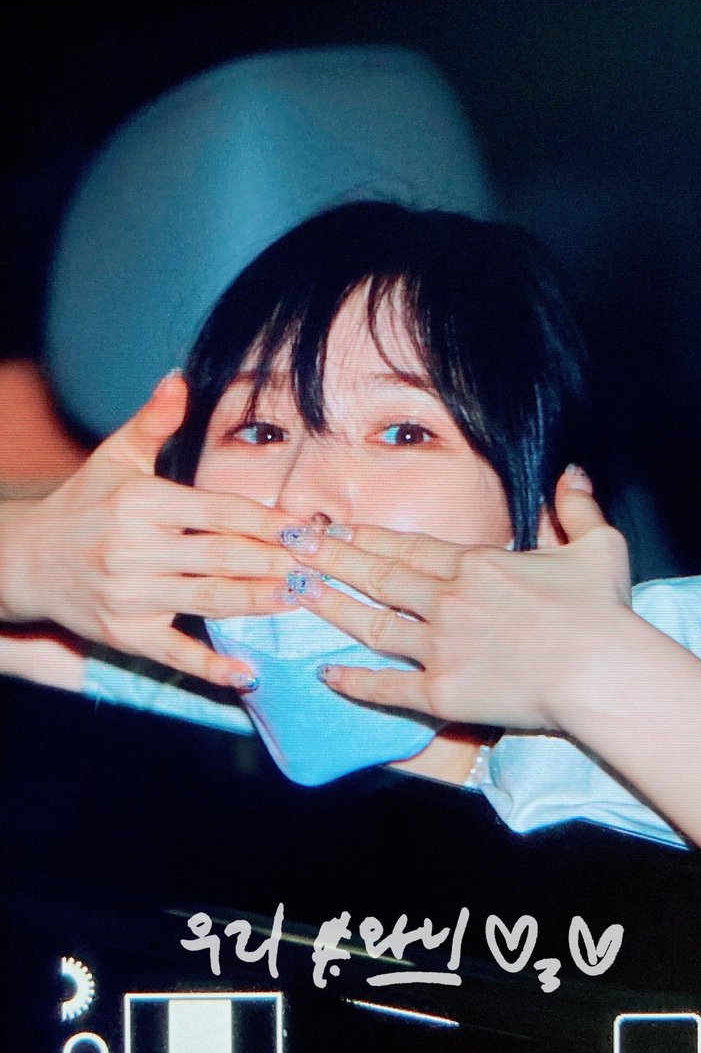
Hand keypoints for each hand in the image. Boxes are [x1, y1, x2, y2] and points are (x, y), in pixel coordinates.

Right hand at [0, 374, 298, 686]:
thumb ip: (152, 422)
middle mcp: (133, 549)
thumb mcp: (113, 457)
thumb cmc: (84, 504)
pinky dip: (211, 667)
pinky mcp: (124, 633)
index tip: (302, 528)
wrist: (27, 560)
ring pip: (206, 600)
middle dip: (273, 562)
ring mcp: (129, 595)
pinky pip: (175, 653)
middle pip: (219, 557)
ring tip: (300, 600)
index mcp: (140, 502)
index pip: (215, 512)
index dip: (263, 520)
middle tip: (319, 566)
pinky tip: (249, 673)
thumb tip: (178, 379)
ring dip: (257, 602)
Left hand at [281, 469, 631, 730]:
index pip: (410, 546)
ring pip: (373, 624)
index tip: (337, 528)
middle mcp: (448, 600)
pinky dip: (353, 681)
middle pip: (380, 575)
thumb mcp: (598, 546)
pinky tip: (324, 674)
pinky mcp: (441, 692)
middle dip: (333, 558)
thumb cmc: (603, 611)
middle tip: (292, 545)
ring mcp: (440, 647)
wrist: (601, 670)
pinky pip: (386, 686)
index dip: (370, 537)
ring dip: (332, 607)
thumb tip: (572, 471)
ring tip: (297, 591)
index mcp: (477, 565)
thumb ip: (576, 508)